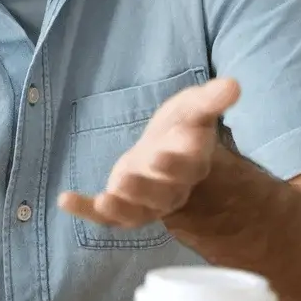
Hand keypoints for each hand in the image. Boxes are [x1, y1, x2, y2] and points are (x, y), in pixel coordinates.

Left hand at [58, 77, 239, 228]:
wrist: (166, 151)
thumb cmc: (181, 128)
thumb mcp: (193, 108)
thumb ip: (211, 99)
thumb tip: (235, 84)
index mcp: (191, 163)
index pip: (187, 166)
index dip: (175, 163)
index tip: (162, 153)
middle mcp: (171, 188)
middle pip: (160, 194)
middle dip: (145, 188)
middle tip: (127, 179)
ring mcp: (146, 202)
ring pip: (136, 211)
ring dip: (119, 206)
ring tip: (104, 200)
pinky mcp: (122, 208)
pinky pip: (106, 216)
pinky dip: (85, 210)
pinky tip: (65, 200)